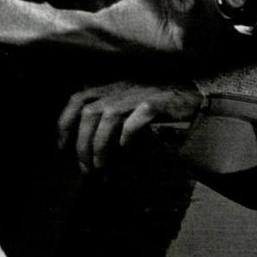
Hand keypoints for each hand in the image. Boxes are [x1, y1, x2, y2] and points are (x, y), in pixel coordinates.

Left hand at [56, 80, 202, 172]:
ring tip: (101, 167)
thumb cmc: (159, 106)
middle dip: (82, 143)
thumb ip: (109, 120)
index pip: (77, 99)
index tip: (61, 147)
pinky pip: (139, 116)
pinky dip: (129, 132)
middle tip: (86, 168)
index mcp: (110, 88)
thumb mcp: (128, 105)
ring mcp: (139, 94)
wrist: (194, 98)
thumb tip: (92, 155)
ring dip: (100, 144)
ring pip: (108, 116)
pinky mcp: (159, 103)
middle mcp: (120, 88)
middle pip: (88, 112)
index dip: (64, 122)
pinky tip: (126, 147)